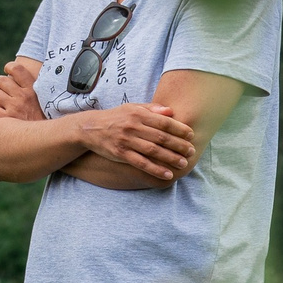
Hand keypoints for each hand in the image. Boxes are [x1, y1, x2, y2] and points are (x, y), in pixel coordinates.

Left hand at [0, 59, 46, 122]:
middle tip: (2, 89)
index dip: (9, 67)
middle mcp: (23, 97)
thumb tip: (18, 76)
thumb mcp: (42, 101)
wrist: (45, 139)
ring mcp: (14, 108)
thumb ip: (32, 88)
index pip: (17, 69)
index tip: (8, 70)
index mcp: (32, 89)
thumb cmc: (42, 119)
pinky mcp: (5, 120)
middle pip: (1, 80)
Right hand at [71, 102, 195, 180]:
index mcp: (138, 114)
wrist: (90, 128)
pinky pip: (141, 163)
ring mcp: (126, 141)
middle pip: (161, 137)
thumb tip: (171, 111)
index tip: (191, 135)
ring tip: (183, 164)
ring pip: (153, 151)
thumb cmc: (116, 117)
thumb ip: (152, 109)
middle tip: (191, 151)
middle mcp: (133, 127)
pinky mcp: (120, 154)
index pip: (164, 122)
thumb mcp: (132, 108)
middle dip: (179, 145)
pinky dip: (155, 169)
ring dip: (170, 158)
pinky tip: (167, 174)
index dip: (179, 128)